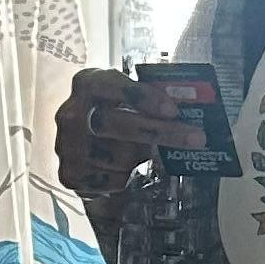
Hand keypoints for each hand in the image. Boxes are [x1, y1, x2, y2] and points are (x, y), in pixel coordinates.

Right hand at [54, 65, 208, 228]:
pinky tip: (125, 167)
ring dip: (142, 157)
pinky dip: (126, 175)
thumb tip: (188, 114)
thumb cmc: (111, 115)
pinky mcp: (70, 174)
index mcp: (87, 84)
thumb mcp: (122, 99)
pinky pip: (112, 179)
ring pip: (119, 156)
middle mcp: (72, 113)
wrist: (78, 145)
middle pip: (118, 124)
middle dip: (162, 132)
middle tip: (196, 138)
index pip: (112, 85)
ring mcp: (68, 146)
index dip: (142, 97)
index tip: (172, 110)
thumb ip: (146, 102)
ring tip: (148, 153)